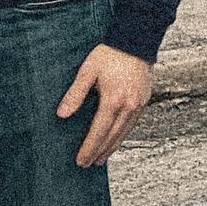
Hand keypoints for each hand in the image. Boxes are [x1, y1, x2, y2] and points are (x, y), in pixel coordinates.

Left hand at [57, 42, 154, 168]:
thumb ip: (75, 94)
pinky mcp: (144, 101)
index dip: (89, 148)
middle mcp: (129, 106)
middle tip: (88, 164)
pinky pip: (131, 125)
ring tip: (101, 158)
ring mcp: (139, 105)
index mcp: (114, 100)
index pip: (99, 131)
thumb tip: (62, 115)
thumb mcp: (87, 71)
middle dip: (99, 152)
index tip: (81, 160)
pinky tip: (114, 140)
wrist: (136, 41)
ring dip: (112, 148)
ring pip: (124, 133)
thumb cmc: (109, 54)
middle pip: (112, 137)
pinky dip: (122, 136)